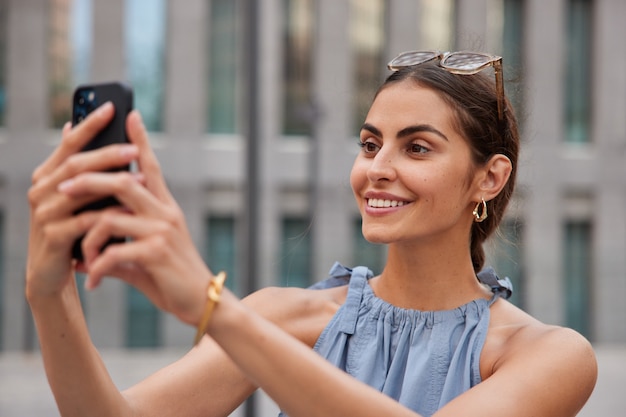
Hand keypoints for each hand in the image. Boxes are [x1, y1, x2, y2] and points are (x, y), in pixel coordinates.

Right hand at [27, 102, 137, 297]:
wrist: (52, 272)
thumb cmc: (69, 229)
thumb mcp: (71, 196)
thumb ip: (73, 165)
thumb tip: (74, 125)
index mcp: (47, 176)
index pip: (69, 144)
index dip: (89, 125)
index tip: (112, 107)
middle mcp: (42, 191)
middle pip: (76, 164)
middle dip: (106, 154)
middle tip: (133, 147)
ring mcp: (45, 214)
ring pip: (81, 191)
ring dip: (112, 183)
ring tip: (140, 177)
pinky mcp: (55, 237)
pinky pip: (86, 221)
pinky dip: (109, 214)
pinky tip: (130, 209)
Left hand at [57, 110, 210, 325]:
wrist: (203, 303)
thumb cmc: (174, 278)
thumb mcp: (146, 257)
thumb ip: (119, 249)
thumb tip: (84, 255)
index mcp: (166, 209)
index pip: (152, 167)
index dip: (141, 140)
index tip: (130, 115)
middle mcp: (165, 214)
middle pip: (123, 181)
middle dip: (89, 180)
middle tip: (64, 187)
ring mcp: (162, 232)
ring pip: (110, 218)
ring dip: (86, 238)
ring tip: (80, 257)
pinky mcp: (156, 253)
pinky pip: (113, 252)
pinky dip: (97, 267)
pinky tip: (93, 281)